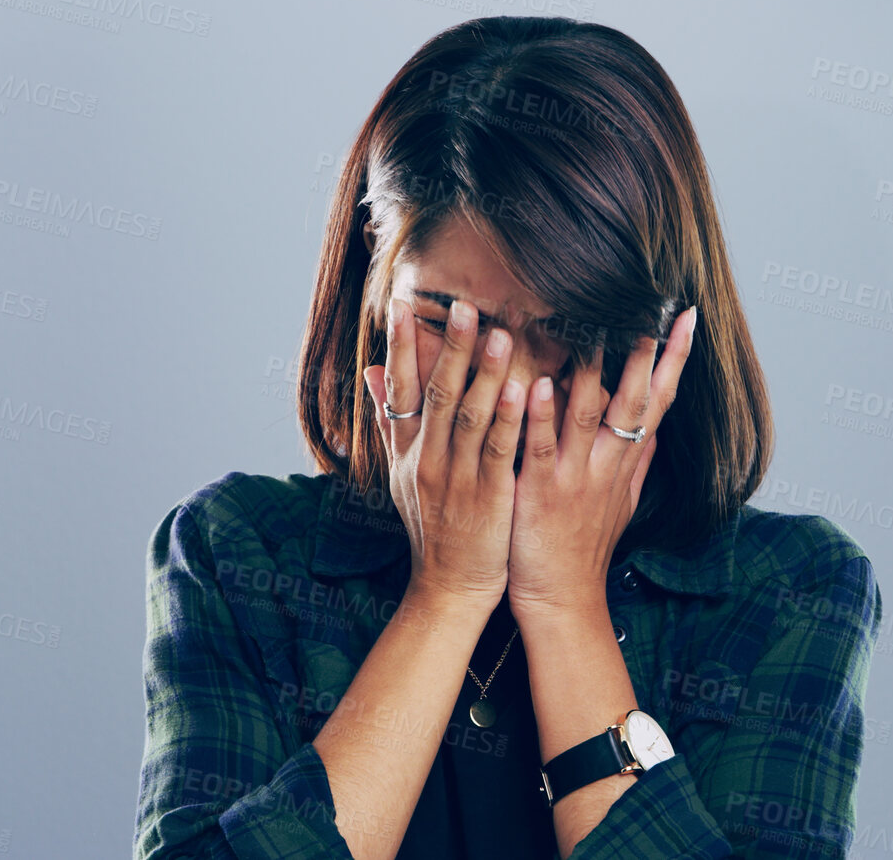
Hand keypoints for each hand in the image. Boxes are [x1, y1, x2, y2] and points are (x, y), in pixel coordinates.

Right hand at [362, 296, 527, 606]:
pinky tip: (522, 390)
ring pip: (469, 418)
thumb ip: (390, 421)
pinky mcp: (488, 499)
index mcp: (407, 451)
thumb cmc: (433, 525)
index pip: (399, 389)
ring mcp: (456, 480)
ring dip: (484, 374)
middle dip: (450, 348)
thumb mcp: (401, 473)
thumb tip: (370, 372)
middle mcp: (426, 460)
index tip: (402, 305)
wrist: (448, 588)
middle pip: (435, 394)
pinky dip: (510, 420)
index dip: (400, 346)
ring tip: (500, 334)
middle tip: (464, 305)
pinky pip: (498, 452)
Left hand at [506, 305, 697, 617]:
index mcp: (624, 462)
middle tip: (652, 306)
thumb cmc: (583, 549)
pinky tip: (539, 383)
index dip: (673, 358)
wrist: (562, 603)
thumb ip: (637, 462)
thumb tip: (654, 430)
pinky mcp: (542, 492)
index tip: (687, 317)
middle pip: (634, 398)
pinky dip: (541, 415)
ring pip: (590, 413)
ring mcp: (577, 477)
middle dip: (646, 351)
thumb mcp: (622, 504)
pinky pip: (542, 447)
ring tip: (596, 324)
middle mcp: (608, 464)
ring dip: (593, 368)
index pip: (657, 400)